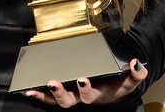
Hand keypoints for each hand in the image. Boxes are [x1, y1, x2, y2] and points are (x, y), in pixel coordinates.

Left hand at [22, 59, 146, 107]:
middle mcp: (82, 96)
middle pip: (69, 101)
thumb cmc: (120, 82)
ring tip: (32, 89)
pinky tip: (27, 89)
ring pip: (55, 99)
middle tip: (52, 83)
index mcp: (98, 94)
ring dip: (43, 95)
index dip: (85, 90)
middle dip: (59, 94)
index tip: (82, 79)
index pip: (90, 96)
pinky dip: (37, 92)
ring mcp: (71, 94)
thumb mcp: (131, 79)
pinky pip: (48, 94)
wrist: (114, 83)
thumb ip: (137, 73)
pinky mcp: (63, 89)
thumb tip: (136, 63)